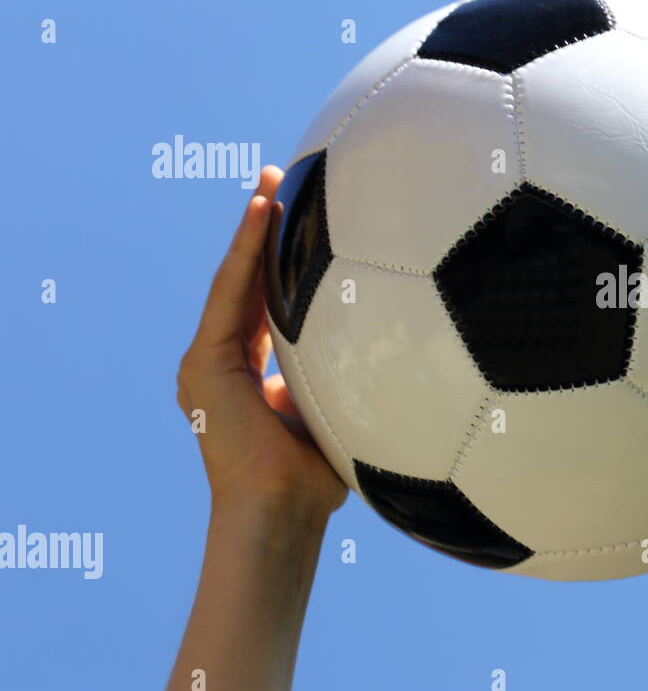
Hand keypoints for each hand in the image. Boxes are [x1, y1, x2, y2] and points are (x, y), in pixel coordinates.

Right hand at [175, 166, 345, 521]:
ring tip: (271, 181)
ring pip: (235, 279)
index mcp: (254, 373)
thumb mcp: (340, 410)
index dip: (283, 260)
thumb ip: (350, 377)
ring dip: (255, 228)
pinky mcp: (203, 361)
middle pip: (247, 282)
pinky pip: (229, 293)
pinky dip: (246, 251)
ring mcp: (208, 361)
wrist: (284, 511)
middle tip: (284, 179)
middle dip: (266, 230)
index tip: (306, 217)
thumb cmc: (320, 478)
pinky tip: (263, 211)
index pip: (267, 303)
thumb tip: (401, 354)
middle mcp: (225, 361)